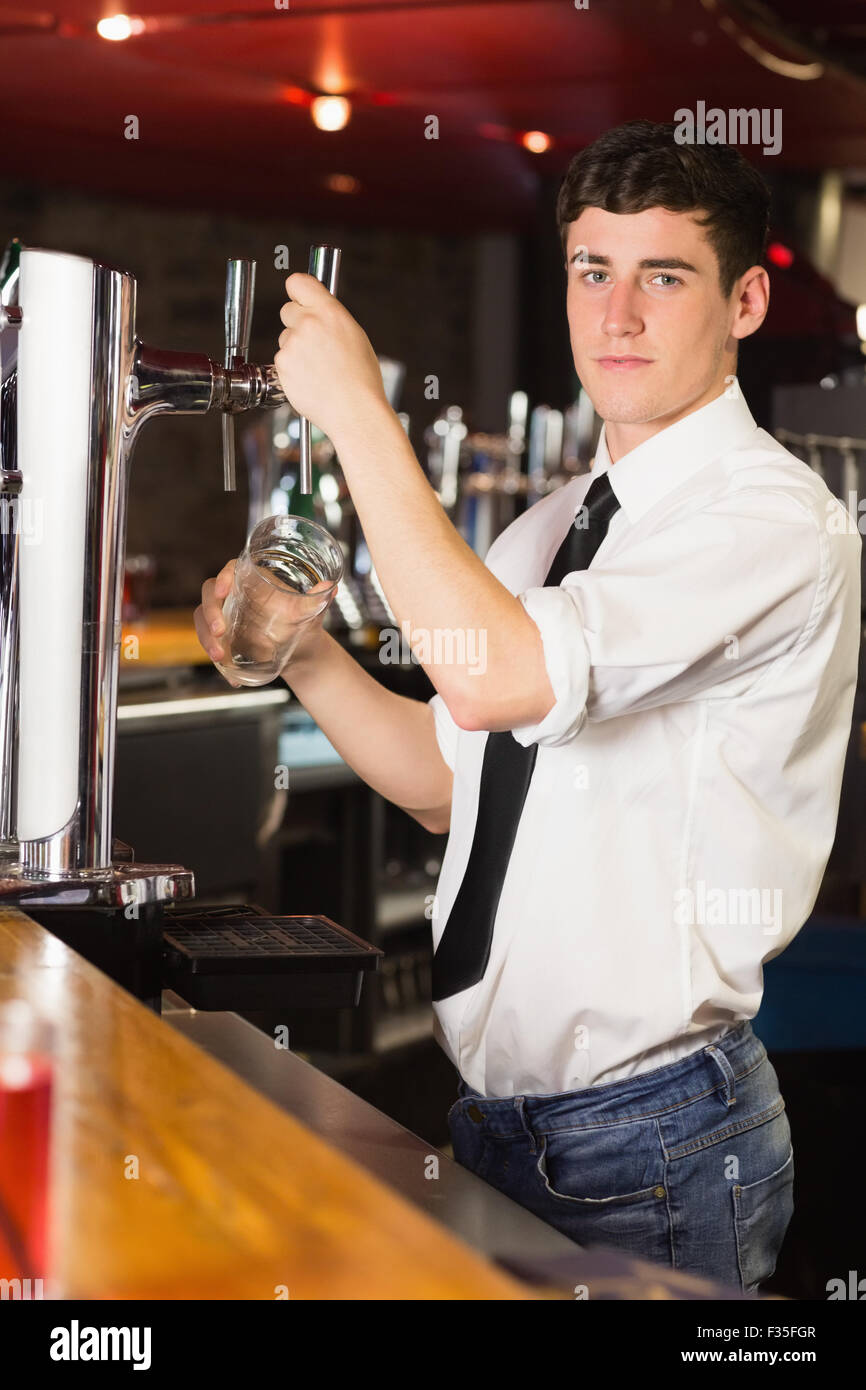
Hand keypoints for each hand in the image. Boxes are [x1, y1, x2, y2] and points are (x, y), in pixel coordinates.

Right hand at [194, 559, 332, 685]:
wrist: (301, 651)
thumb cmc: (304, 623)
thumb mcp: (310, 613)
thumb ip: (317, 601)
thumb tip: (331, 588)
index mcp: (252, 579)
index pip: (230, 569)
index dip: (222, 578)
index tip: (223, 592)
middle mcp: (234, 595)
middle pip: (210, 594)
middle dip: (210, 613)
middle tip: (220, 632)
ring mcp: (225, 615)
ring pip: (202, 620)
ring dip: (206, 639)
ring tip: (220, 658)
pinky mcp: (222, 637)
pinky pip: (210, 643)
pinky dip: (218, 661)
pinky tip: (231, 678)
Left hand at [274, 273, 387, 445]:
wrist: (355, 411)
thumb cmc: (361, 380)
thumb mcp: (355, 336)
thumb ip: (332, 318)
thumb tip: (318, 311)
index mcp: (330, 312)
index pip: (298, 283)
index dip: (298, 291)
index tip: (299, 298)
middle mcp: (308, 324)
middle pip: (287, 310)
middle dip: (296, 323)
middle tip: (313, 343)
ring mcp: (292, 344)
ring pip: (285, 338)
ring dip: (296, 350)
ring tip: (318, 368)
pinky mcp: (282, 365)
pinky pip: (282, 360)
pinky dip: (292, 369)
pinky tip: (311, 379)